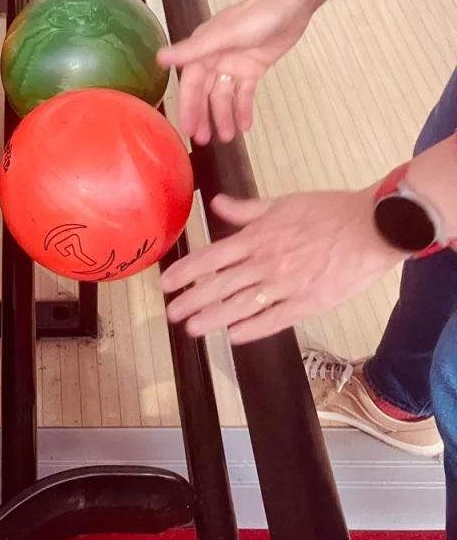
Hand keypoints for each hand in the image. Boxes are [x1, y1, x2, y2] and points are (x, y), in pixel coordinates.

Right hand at [158, 0, 311, 144]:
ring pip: (224, 95)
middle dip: (204, 116)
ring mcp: (235, 63)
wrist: (292, 4)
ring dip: (225, 115)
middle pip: (205, 93)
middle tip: (204, 141)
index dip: (188, 107)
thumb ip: (192, 50)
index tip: (186, 129)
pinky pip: (245, 92)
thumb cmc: (256, 16)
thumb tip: (160, 58)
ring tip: (228, 137)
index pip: (191, 84)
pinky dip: (244, 107)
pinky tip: (245, 125)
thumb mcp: (223, 35)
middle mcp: (215, 58)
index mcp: (203, 49)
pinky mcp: (254, 67)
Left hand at [159, 188, 403, 343]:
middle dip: (192, 300)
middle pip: (220, 284)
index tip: (167, 283)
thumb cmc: (330, 211)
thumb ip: (247, 209)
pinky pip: (275, 319)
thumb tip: (217, 203)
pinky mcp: (309, 303)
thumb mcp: (283, 202)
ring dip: (214, 318)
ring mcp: (286, 285)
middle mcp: (266, 263)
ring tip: (192, 328)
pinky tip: (234, 336)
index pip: (211, 257)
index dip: (186, 272)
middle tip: (171, 313)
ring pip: (241, 305)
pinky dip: (253, 328)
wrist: (372, 227)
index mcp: (258, 238)